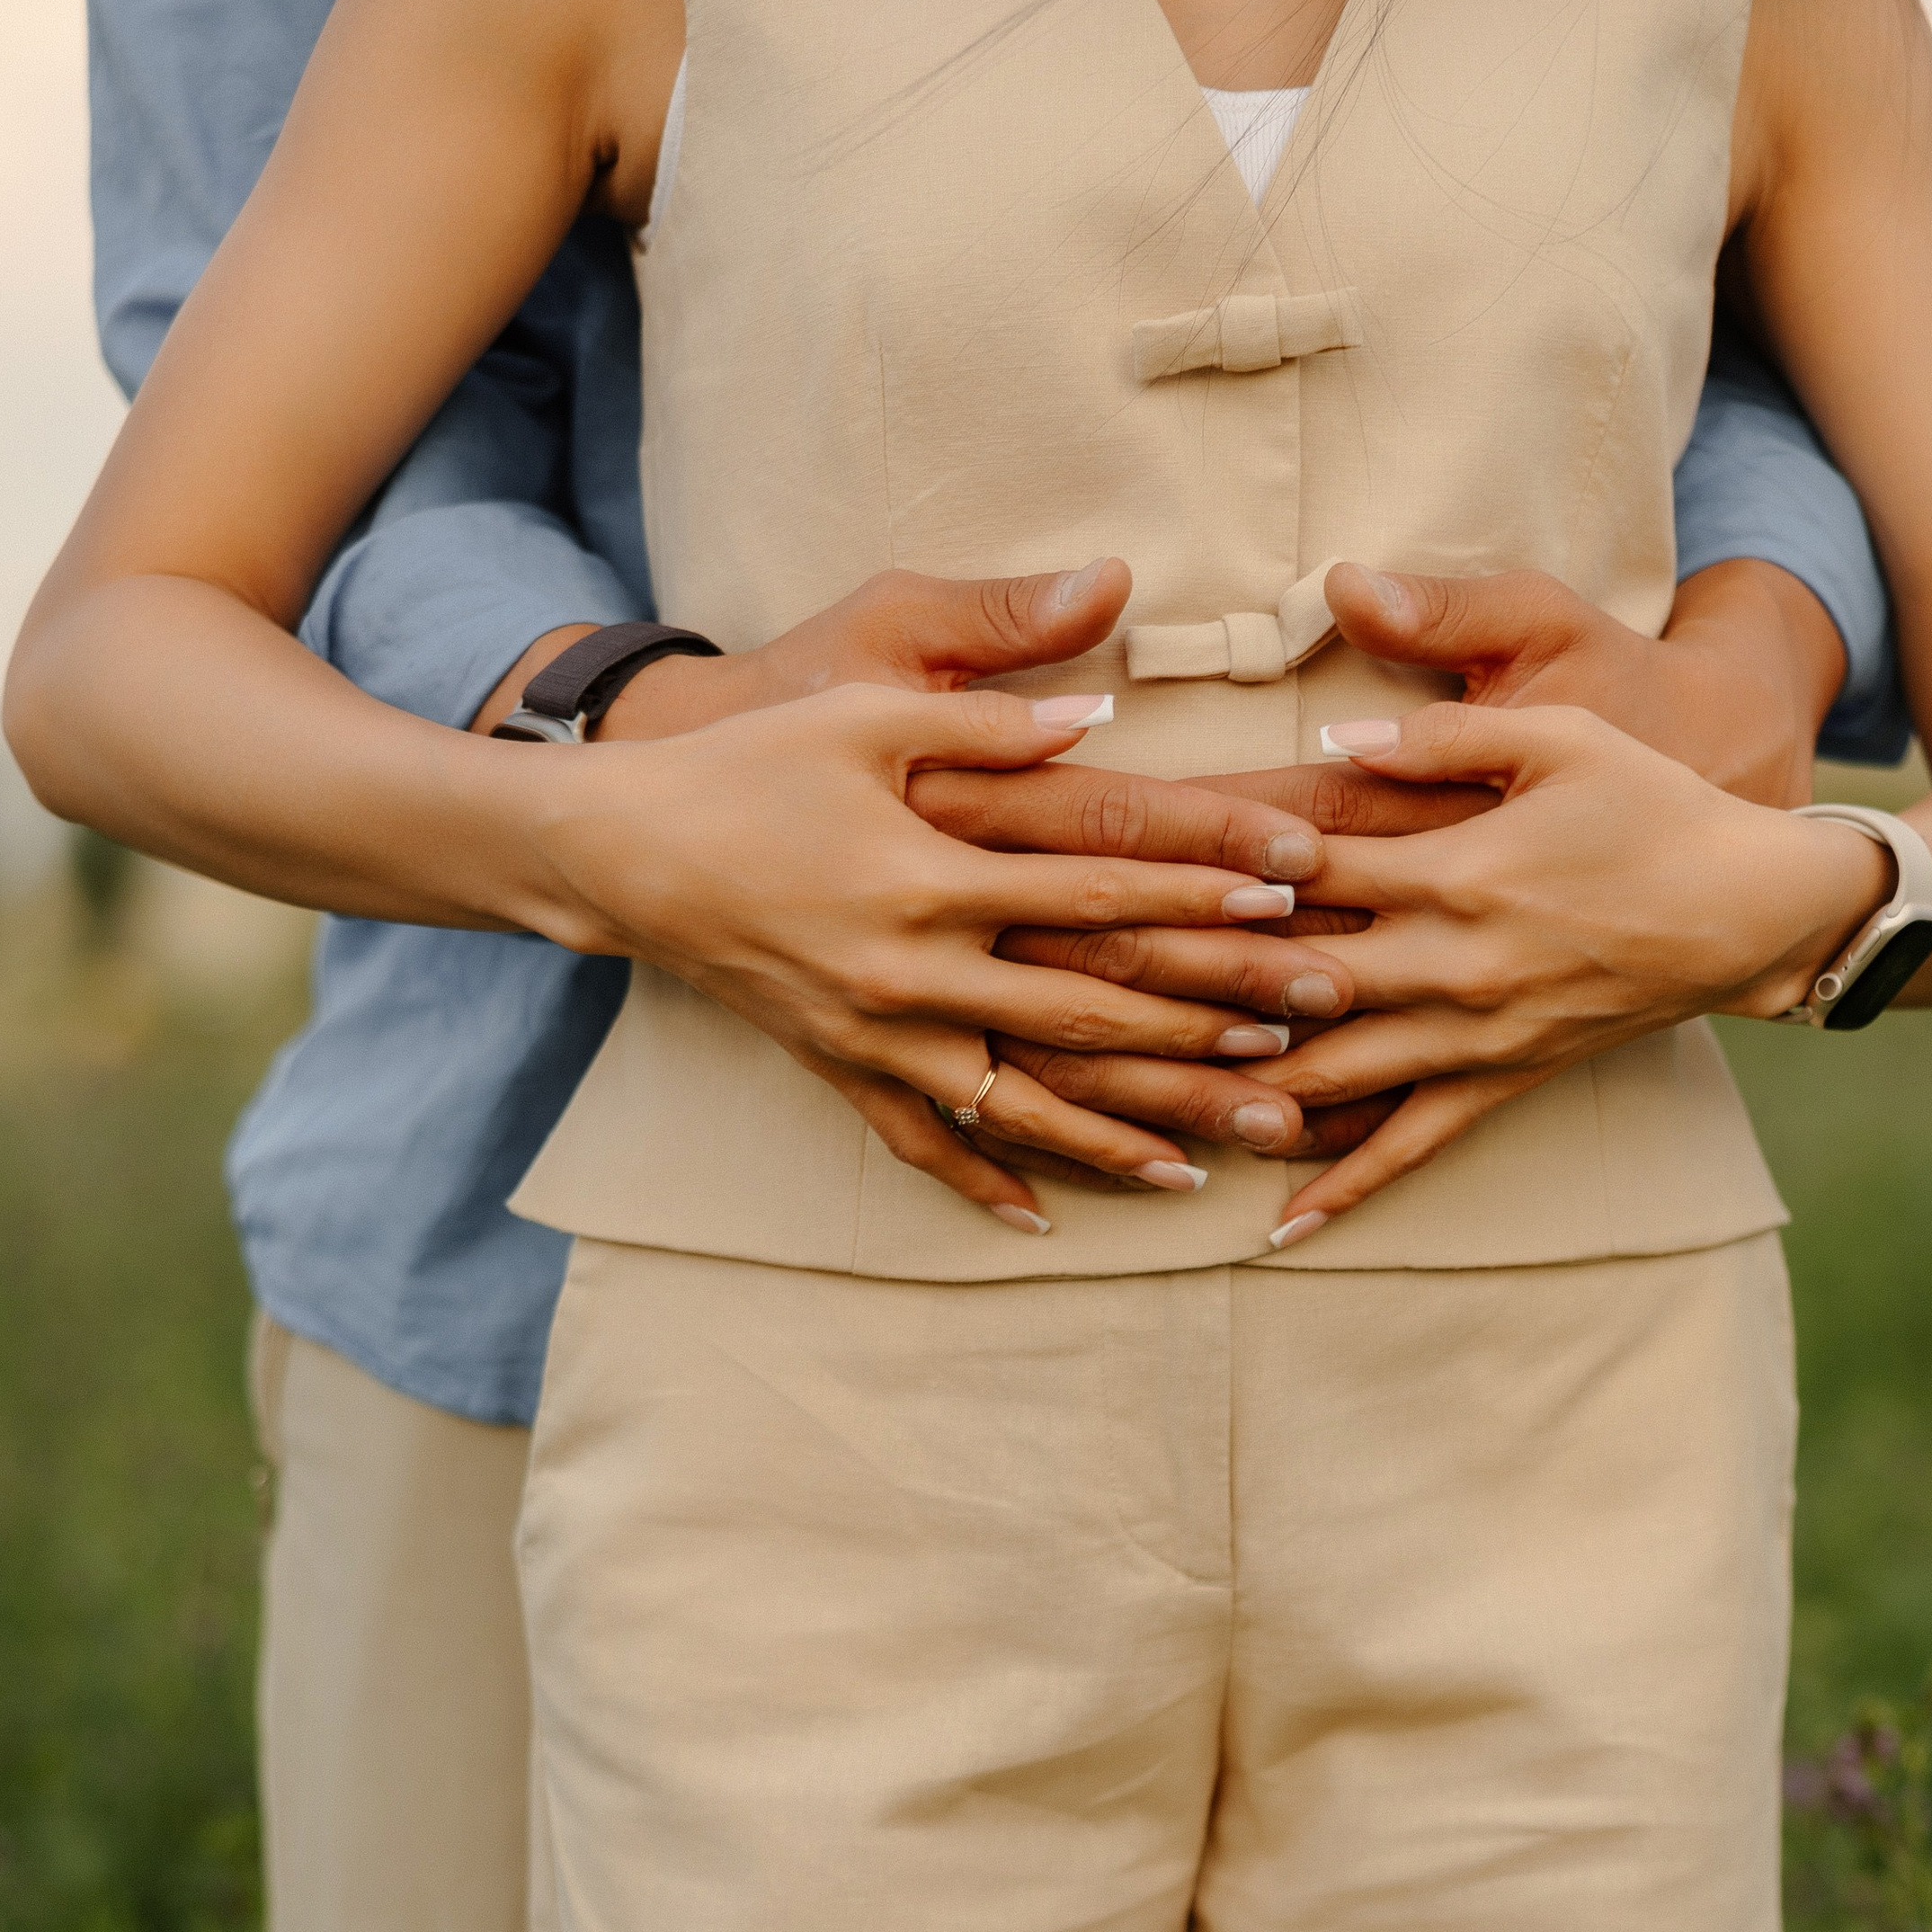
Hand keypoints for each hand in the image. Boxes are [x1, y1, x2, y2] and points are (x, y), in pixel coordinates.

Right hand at [485, 565, 1354, 1153]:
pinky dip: (985, 1186)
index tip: (1295, 895)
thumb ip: (988, 712)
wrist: (622, 853)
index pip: (1099, 888)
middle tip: (1310, 1037)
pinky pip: (923, 1147)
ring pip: (1026, 1102)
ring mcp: (879, 1037)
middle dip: (1206, 1025)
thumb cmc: (749, 764)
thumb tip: (1103, 710)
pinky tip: (1049, 1223)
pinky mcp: (842, 1070)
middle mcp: (915, 972)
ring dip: (1124, 1131)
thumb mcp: (865, 708)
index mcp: (931, 874)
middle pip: (1089, 1008)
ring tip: (1216, 1152)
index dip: (1202, 890)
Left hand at [985, 551, 1848, 1151]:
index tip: (1109, 875)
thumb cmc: (1649, 803)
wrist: (1747, 909)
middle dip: (1178, 995)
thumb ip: (1440, 734)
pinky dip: (1343, 1188)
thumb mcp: (1555, 733)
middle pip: (1286, 984)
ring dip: (1231, 1098)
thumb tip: (1328, 743)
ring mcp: (1471, 1036)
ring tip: (1131, 1114)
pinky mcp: (1498, 1083)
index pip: (1301, 875)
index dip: (1204, 874)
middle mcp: (1450, 965)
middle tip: (1072, 1003)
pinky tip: (1273, 1225)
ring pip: (1329, 1078)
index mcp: (1452, 869)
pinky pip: (1410, 1147)